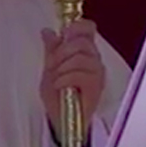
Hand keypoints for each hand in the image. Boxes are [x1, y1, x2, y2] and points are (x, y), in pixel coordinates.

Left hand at [40, 19, 104, 133]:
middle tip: (51, 64)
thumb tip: (47, 31)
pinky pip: (81, 74)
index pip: (88, 28)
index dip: (77, 26)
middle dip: (61, 51)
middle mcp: (94, 59)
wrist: (61, 120)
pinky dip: (65, 78)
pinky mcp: (97, 86)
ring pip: (80, 57)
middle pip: (81, 41)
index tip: (64, 34)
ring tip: (56, 79)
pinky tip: (59, 85)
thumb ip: (51, 50)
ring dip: (62, 67)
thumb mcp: (49, 68)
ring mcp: (97, 73)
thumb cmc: (57, 95)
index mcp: (84, 51)